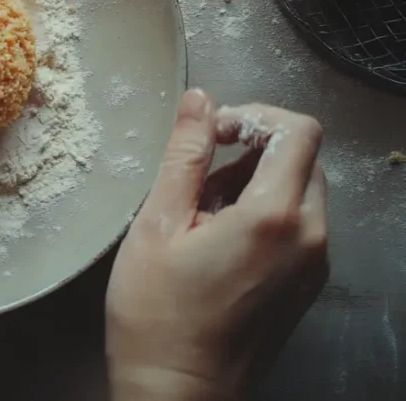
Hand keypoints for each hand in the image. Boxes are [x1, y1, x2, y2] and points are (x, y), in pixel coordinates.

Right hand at [106, 89, 327, 400]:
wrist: (178, 393)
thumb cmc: (156, 312)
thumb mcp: (158, 223)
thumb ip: (184, 156)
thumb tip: (201, 99)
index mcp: (274, 216)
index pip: (299, 130)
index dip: (254, 115)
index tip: (212, 135)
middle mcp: (310, 238)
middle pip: (303, 159)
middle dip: (253, 149)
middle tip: (198, 176)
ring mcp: (314, 266)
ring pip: (301, 191)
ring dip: (256, 183)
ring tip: (200, 215)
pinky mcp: (307, 286)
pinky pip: (298, 227)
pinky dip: (265, 214)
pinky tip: (218, 241)